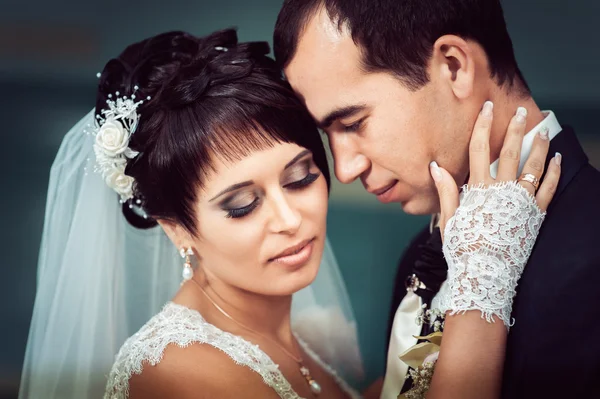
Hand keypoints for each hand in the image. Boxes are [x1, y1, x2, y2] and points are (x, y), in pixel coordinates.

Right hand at [431, 101, 560, 239]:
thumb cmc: (463, 247)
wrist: (485, 273)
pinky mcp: (535, 214)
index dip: (482, 127)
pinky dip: (554, 172)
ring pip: (533, 167)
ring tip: (543, 131)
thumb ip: (446, 190)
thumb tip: (436, 167)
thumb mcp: (448, 219)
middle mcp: (502, 191)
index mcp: (478, 189)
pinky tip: (557, 159)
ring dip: (539, 147)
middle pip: (509, 152)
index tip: (486, 109)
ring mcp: (521, 202)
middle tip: (519, 112)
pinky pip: (548, 188)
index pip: (479, 150)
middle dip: (514, 129)